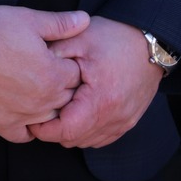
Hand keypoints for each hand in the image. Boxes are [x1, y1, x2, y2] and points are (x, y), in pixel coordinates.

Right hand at [0, 5, 89, 142]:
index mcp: (54, 74)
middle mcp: (44, 99)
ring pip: (50, 119)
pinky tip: (22, 115)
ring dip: (48, 108)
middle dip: (62, 87)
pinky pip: (25, 136)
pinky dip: (27, 128)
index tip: (57, 59)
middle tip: (46, 74)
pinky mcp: (3, 125)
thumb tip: (84, 20)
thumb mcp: (26, 19)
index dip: (68, 65)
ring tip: (36, 94)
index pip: (77, 76)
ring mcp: (25, 115)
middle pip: (68, 100)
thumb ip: (59, 23)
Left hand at [30, 16, 164, 149]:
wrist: (150, 43)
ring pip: (88, 141)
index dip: (43, 128)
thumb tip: (30, 68)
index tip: (30, 116)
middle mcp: (115, 117)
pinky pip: (102, 138)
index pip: (66, 131)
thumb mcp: (78, 38)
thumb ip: (53, 54)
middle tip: (40, 111)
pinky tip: (77, 112)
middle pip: (75, 140)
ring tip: (57, 110)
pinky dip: (86, 131)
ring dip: (70, 131)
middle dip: (53, 130)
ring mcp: (124, 122)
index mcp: (101, 100)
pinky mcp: (129, 121)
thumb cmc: (114, 39)